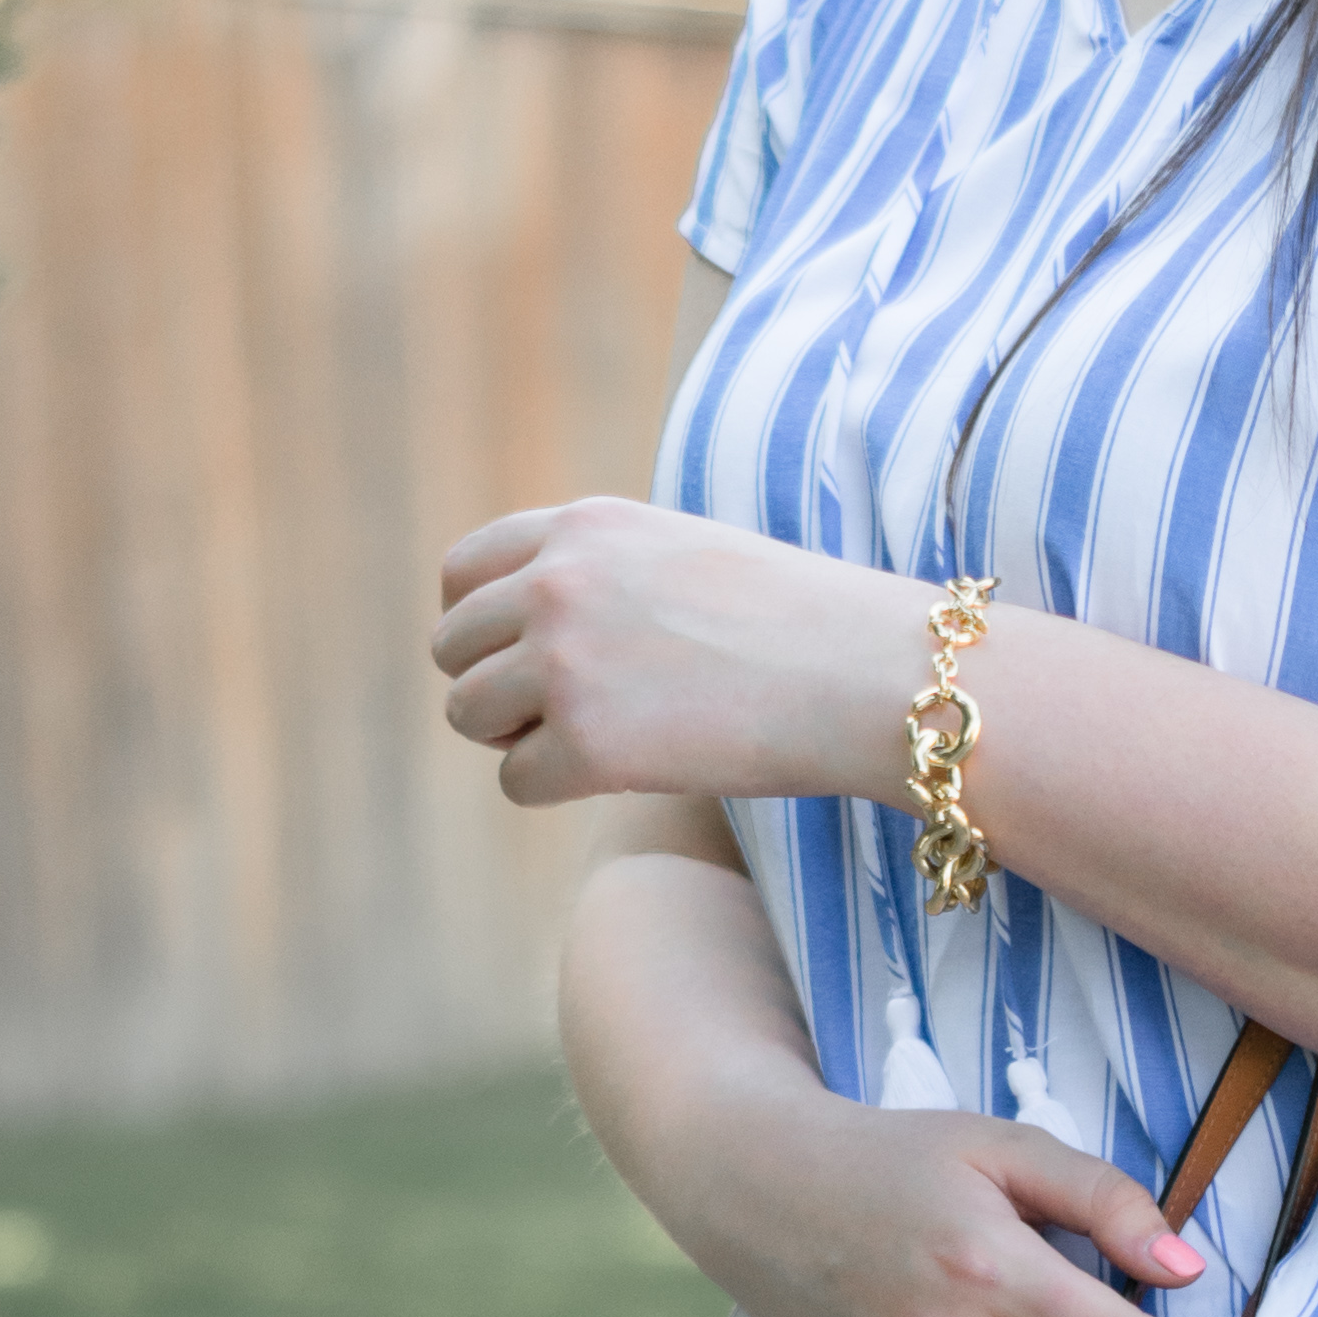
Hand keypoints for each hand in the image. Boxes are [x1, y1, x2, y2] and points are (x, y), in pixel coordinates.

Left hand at [432, 497, 905, 810]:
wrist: (865, 674)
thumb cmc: (797, 622)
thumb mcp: (682, 554)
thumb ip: (601, 573)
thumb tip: (532, 631)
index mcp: (581, 527)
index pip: (463, 574)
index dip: (480, 627)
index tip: (517, 661)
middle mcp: (554, 583)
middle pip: (453, 650)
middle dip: (497, 689)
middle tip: (566, 717)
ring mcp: (563, 661)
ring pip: (470, 716)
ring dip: (519, 742)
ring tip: (600, 744)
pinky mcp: (583, 743)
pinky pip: (517, 782)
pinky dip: (558, 789)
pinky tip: (628, 775)